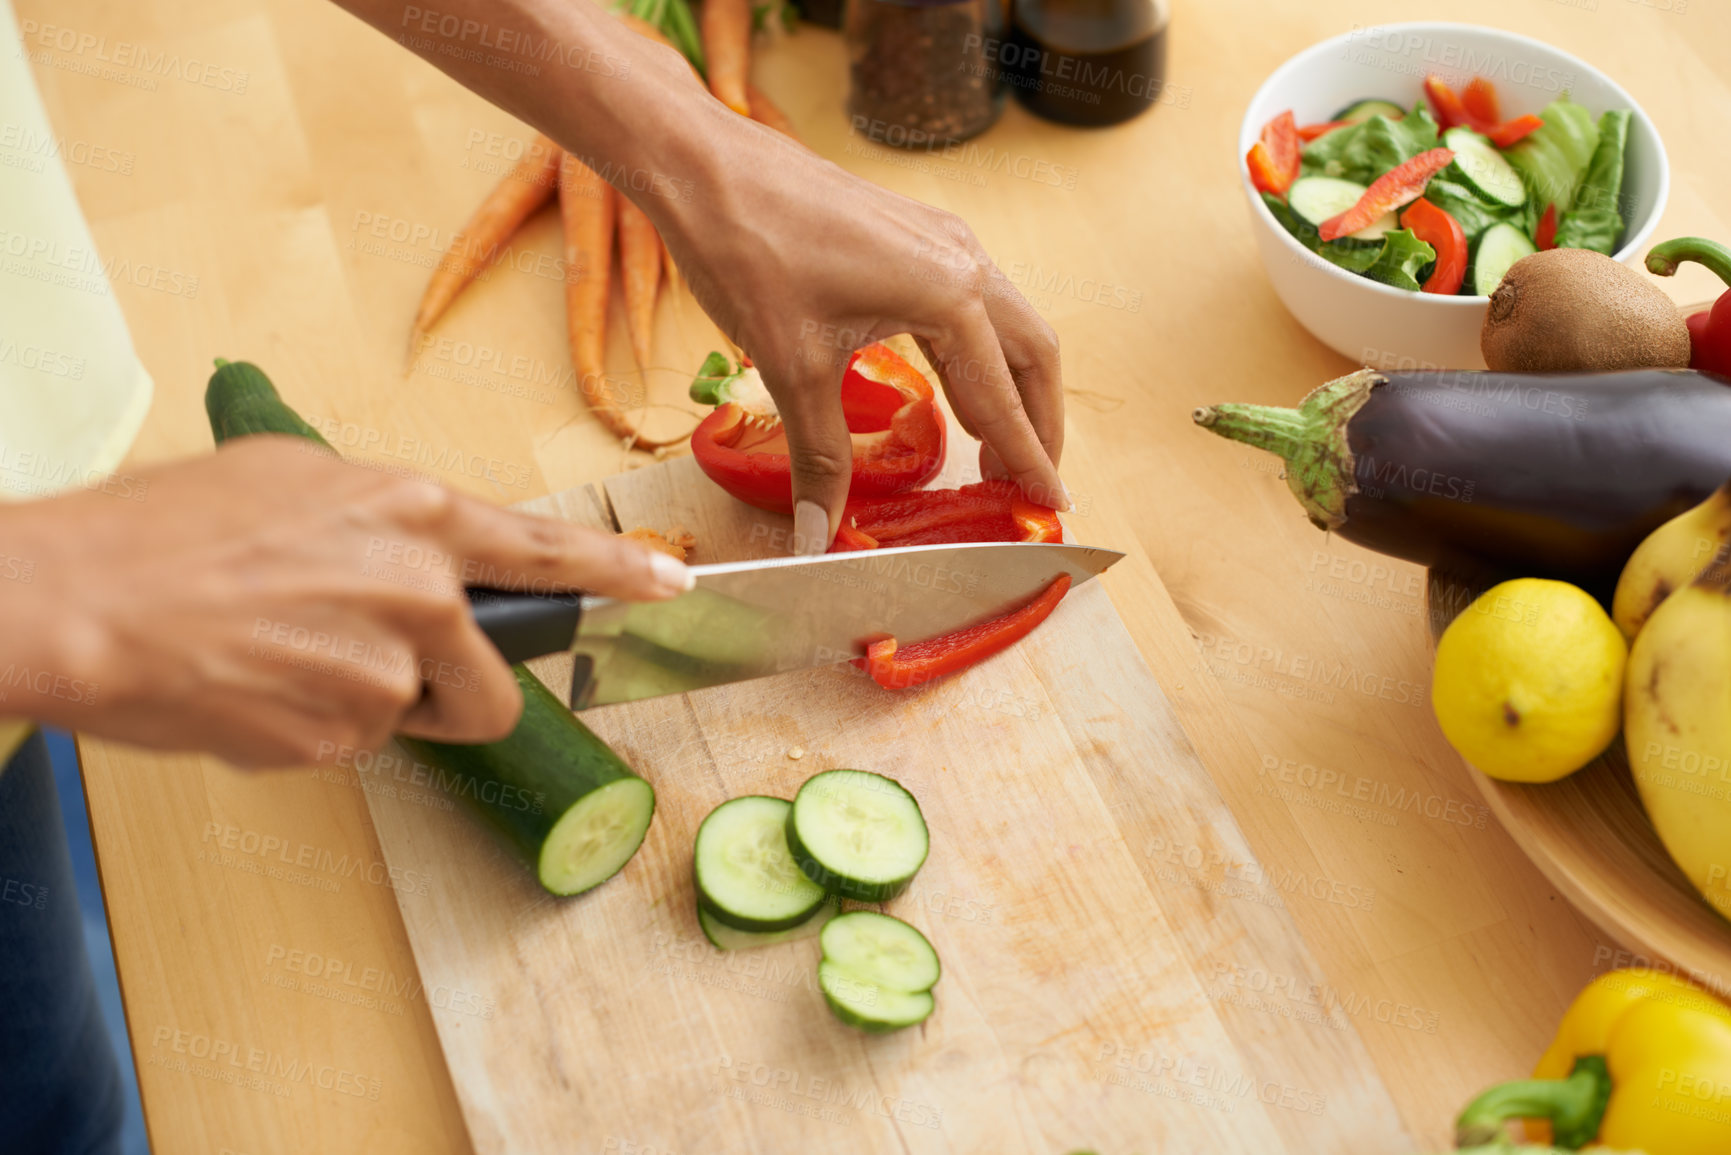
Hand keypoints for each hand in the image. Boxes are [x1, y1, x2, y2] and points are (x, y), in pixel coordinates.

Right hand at [1, 437, 689, 767]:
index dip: (617, 572)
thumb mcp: (293, 482)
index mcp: (413, 513)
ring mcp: (384, 671)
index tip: (672, 587)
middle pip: (489, 683)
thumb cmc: (164, 532)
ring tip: (276, 658)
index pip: (546, 549)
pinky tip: (248, 687)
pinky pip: (347, 747)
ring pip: (408, 718)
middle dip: (449, 694)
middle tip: (371, 670)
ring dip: (360, 707)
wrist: (77, 601)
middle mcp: (420, 591)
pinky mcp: (339, 736)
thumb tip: (419, 554)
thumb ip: (382, 520)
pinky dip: (306, 731)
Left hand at [645, 98, 1067, 549]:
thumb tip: (818, 532)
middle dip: (1037, 423)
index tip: (1050, 505)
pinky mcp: (913, 232)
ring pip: (1006, 324)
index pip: (1004, 397)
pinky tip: (953, 384)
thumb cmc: (749, 251)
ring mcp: (941, 239)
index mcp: (949, 293)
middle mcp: (962, 260)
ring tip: (997, 445)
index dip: (1027, 458)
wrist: (706, 166)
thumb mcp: (791, 367)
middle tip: (1027, 483)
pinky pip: (970, 301)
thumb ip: (820, 455)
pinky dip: (977, 353)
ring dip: (1011, 385)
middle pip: (1031, 354)